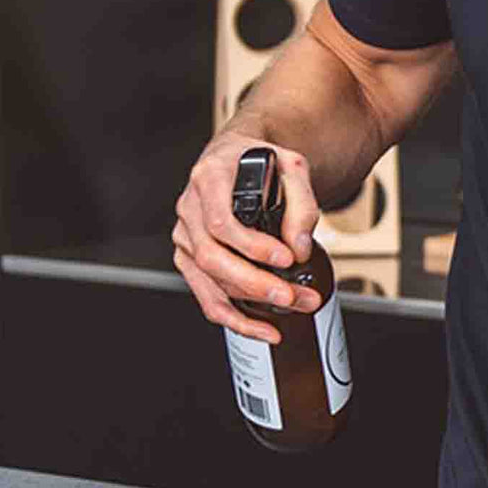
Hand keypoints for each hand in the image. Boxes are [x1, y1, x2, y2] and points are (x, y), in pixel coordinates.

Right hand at [172, 130, 322, 344]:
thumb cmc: (258, 161)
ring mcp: (186, 236)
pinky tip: (261, 328)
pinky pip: (207, 297)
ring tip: (291, 306)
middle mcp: (191, 208)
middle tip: (291, 295)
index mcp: (209, 178)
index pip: (221, 221)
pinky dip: (235, 318)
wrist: (236, 159)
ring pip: (210, 282)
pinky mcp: (190, 260)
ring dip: (252, 303)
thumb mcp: (291, 166)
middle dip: (255, 283)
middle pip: (213, 258)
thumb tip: (299, 246)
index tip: (286, 257)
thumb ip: (301, 203)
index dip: (252, 246)